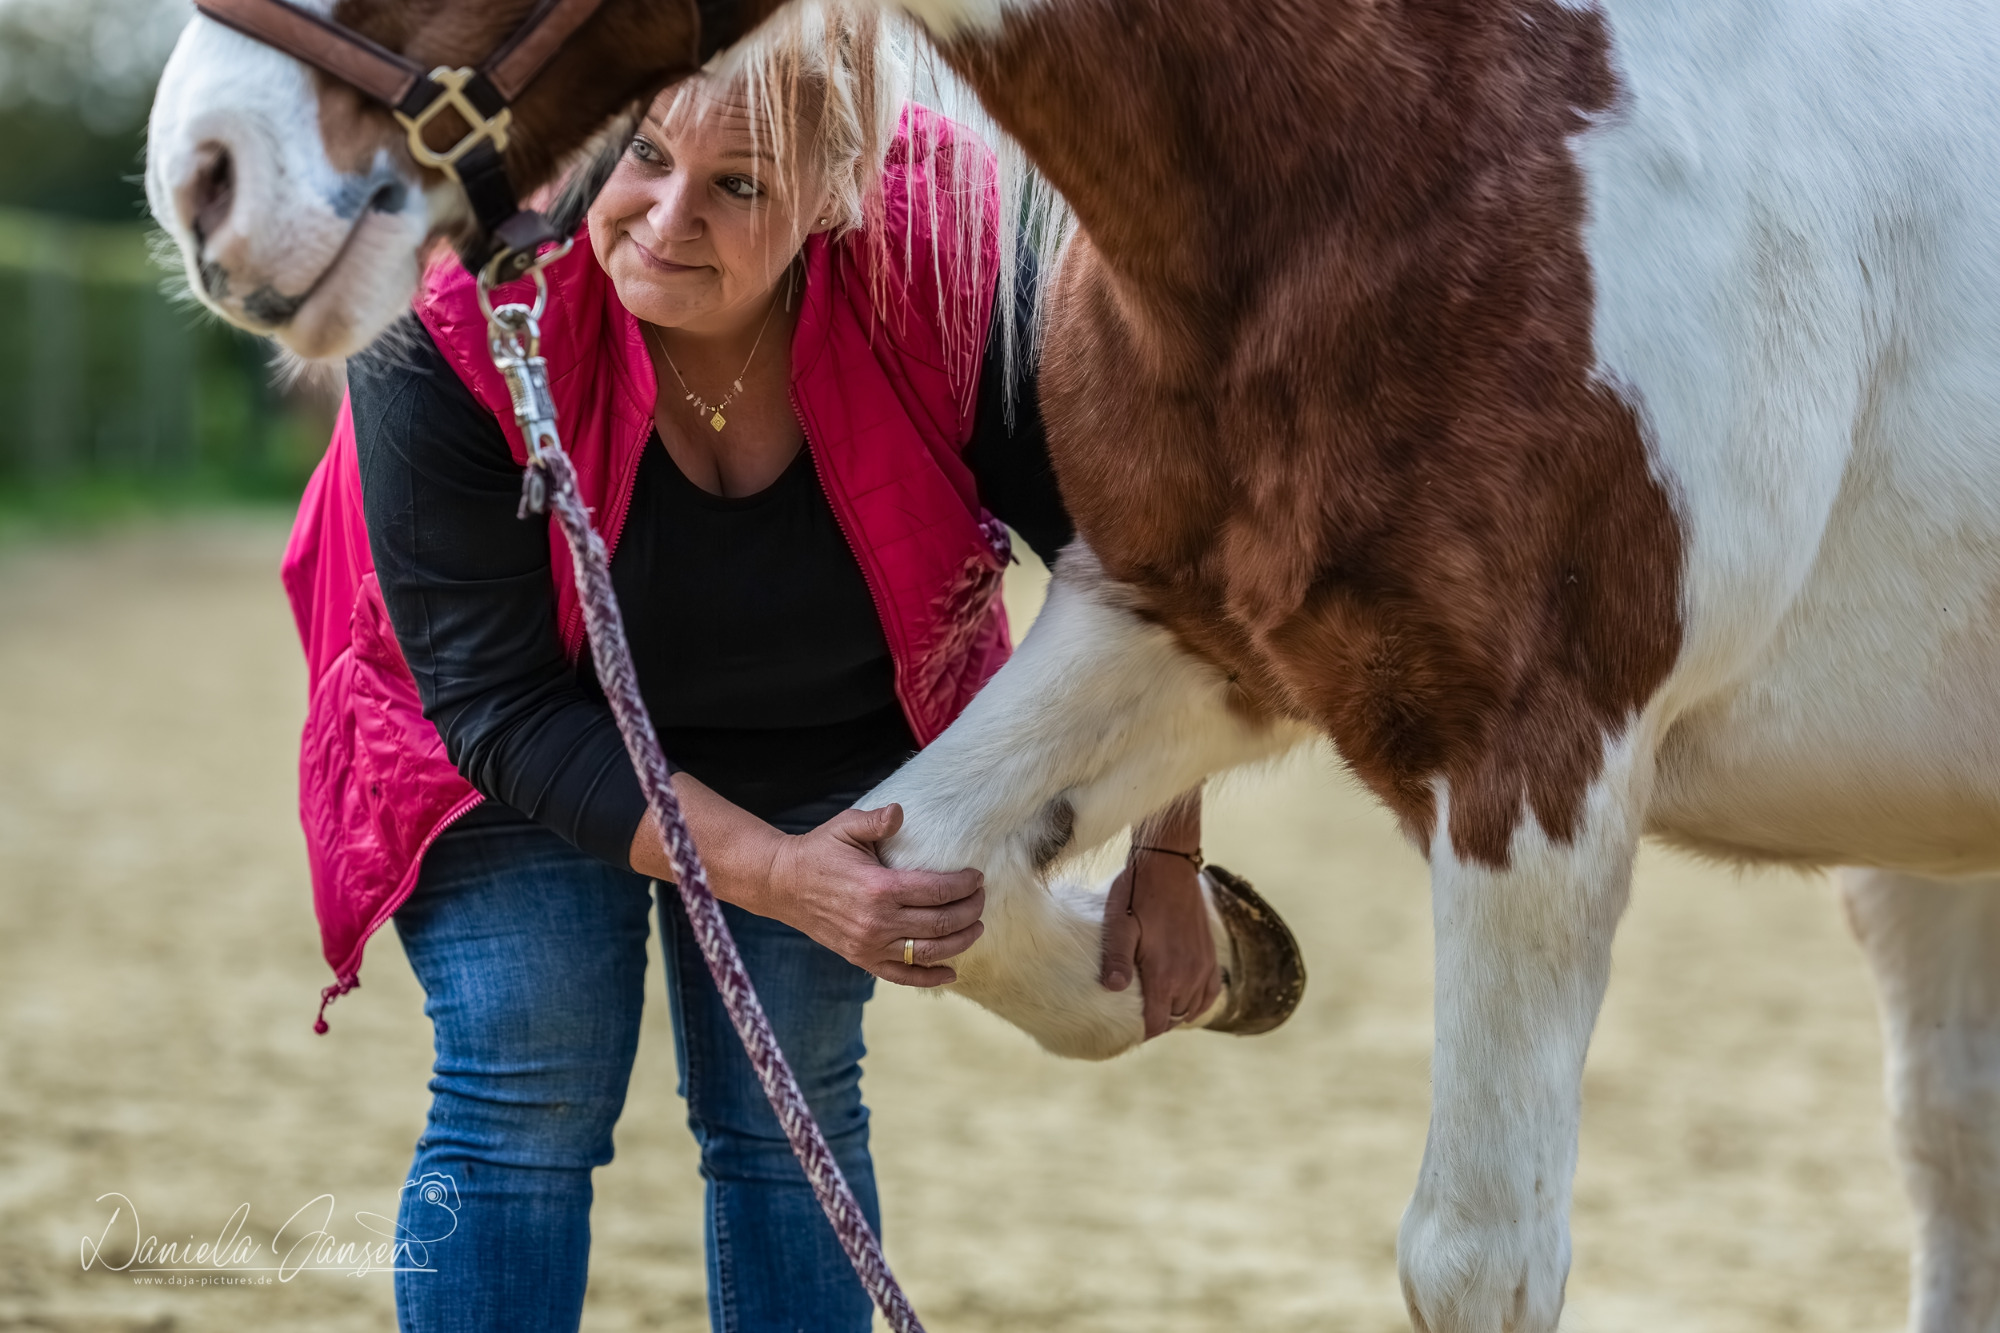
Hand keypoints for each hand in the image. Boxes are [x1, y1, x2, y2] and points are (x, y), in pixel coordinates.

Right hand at [763, 803, 985, 986]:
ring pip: (930, 952)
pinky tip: (952, 971)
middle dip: (970, 911)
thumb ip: (876, 821)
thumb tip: (900, 813)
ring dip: (961, 941)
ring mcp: (870, 945)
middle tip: (981, 899)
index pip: (937, 891)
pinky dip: (931, 977)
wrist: (782, 884)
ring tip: (976, 927)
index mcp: (879, 888)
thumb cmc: (818, 851)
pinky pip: (903, 975)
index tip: (977, 877)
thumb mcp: (846, 826)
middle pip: (941, 923)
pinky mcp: (861, 959)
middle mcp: (877, 922)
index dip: (965, 885)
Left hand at [1100, 847, 1220, 1038]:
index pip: (1155, 1023)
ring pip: (1191, 1008)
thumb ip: (1117, 958)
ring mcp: (1203, 966)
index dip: (1140, 1032)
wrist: (1169, 864)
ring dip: (1174, 1013)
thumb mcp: (1119, 923)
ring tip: (1154, 1010)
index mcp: (1164, 974)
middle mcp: (1189, 976)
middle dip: (1155, 1024)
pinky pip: (1210, 993)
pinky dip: (1197, 1002)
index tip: (1126, 1032)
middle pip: (1172, 1019)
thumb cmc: (1137, 892)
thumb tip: (1113, 989)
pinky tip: (1184, 1000)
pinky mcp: (1211, 955)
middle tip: (1134, 1020)